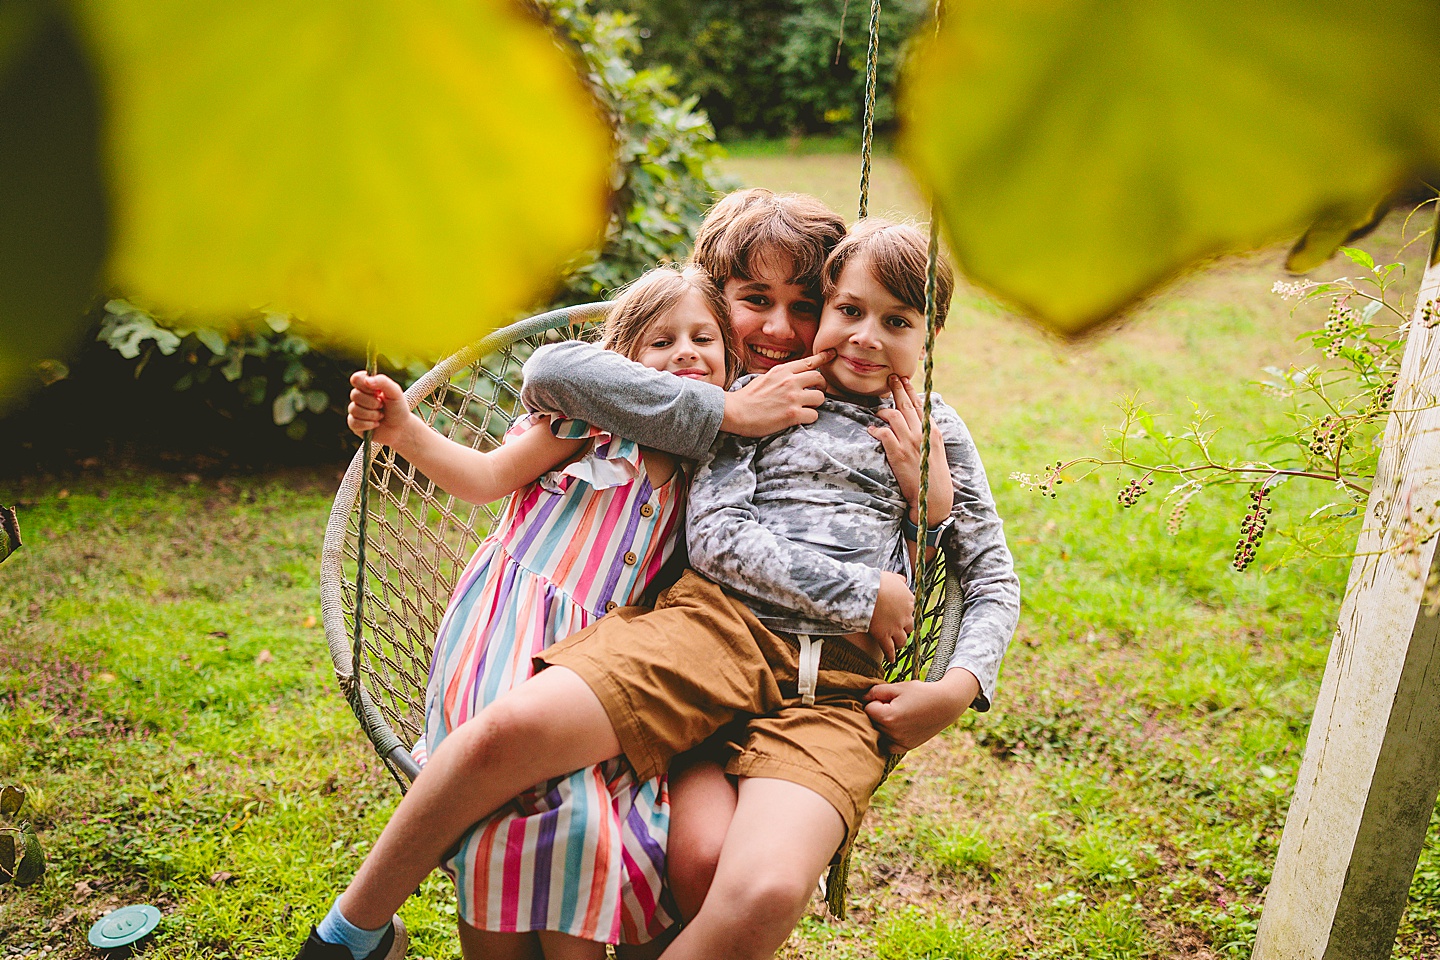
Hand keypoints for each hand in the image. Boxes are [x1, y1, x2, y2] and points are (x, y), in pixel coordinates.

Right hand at [347, 371, 414, 449]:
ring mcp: (355, 410)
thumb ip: (383, 382)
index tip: (378, 391)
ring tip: (381, 416)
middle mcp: (359, 396)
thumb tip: (367, 380)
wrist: (400, 428)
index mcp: (367, 385)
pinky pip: (354, 422)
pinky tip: (376, 424)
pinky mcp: (354, 424)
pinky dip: (368, 424)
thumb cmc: (398, 408)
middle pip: (354, 394)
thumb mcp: (395, 392)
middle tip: (382, 405)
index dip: (365, 385)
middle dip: (372, 402)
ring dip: (372, 414)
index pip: (356, 379)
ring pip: (354, 409)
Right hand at [720, 350, 833, 436]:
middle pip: (819, 378)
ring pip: (820, 397)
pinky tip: (799, 419)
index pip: (809, 361)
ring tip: (804, 408)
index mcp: (782, 371)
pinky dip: (809, 418)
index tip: (832, 354)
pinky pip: (814, 415)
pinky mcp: (792, 414)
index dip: (823, 358)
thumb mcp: (764, 378)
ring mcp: (792, 397)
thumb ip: (781, 376)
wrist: (734, 412)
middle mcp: (790, 381)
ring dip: (815, 404)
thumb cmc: (747, 398)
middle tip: (814, 393)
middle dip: (820, 387)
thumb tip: (794, 377)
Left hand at [864, 668, 979, 752]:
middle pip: (872, 722)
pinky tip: (897, 728)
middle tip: (895, 705)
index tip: (888, 697)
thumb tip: (861, 698)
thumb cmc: (921, 693)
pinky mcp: (907, 747)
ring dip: (883, 725)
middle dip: (878, 712)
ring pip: (880, 733)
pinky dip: (889, 738)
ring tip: (899, 715)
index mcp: (888, 717)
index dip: (875, 700)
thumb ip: (875, 691)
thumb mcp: (897, 687)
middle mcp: (893, 733)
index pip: (867, 708)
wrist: (946, 704)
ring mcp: (900, 742)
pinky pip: (889, 746)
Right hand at [867, 571, 913, 662]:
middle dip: (904, 629)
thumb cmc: (876, 582)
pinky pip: (889, 649)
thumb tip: (904, 579)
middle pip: (909, 627)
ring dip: (899, 643)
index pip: (911, 611)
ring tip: (896, 645)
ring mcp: (895, 627)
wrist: (865, 592)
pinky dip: (891, 656)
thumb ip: (899, 580)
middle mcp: (905, 615)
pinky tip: (891, 660)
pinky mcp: (883, 636)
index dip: (905, 615)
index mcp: (908, 600)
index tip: (902, 617)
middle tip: (898, 631)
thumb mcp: (891, 576)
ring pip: (902, 640)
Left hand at [869, 376, 951, 523]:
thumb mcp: (935, 450)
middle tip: (890, 378)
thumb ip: (927, 434)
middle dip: (897, 389)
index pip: (921, 405)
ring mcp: (910, 443)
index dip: (911, 390)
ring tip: (878, 411)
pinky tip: (871, 430)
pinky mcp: (898, 454)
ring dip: (883, 410)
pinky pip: (884, 433)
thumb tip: (918, 421)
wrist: (933, 496)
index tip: (904, 379)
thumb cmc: (933, 474)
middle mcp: (922, 433)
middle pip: (907, 405)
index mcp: (932, 431)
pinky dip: (876, 429)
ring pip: (894, 415)